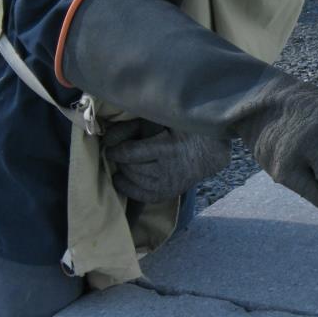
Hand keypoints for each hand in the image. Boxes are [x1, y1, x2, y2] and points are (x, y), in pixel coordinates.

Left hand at [103, 120, 230, 202]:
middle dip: (120, 160)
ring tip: (123, 162)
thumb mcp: (165, 121)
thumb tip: (109, 134)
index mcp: (167, 148)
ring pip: (133, 181)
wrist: (208, 154)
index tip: (110, 146)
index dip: (115, 150)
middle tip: (118, 152)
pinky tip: (121, 178)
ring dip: (124, 171)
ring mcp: (167, 185)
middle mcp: (167, 170)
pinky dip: (126, 187)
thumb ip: (138, 123)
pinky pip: (140, 195)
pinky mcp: (167, 194)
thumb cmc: (183, 132)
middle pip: (130, 167)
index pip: (130, 153)